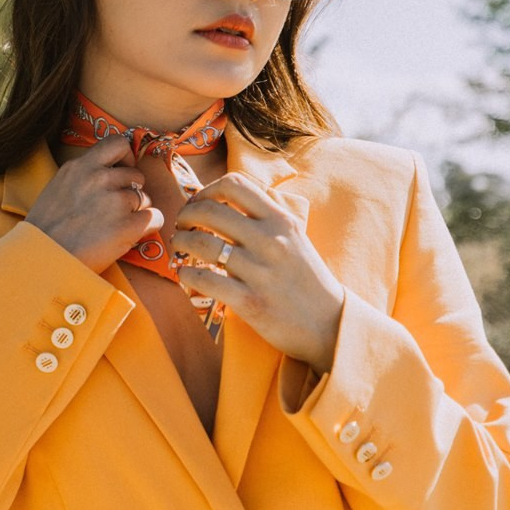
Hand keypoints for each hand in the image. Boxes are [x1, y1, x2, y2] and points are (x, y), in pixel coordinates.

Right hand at [25, 135, 161, 271]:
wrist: (43, 260)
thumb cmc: (46, 230)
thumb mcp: (57, 189)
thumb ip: (82, 178)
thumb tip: (107, 175)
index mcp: (79, 166)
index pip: (117, 143)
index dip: (126, 157)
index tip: (122, 170)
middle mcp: (99, 178)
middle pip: (135, 175)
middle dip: (131, 191)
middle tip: (116, 209)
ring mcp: (114, 200)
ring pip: (145, 198)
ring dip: (137, 211)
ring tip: (117, 226)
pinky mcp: (127, 225)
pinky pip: (156, 218)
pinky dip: (149, 227)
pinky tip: (131, 235)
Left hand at [169, 173, 346, 370]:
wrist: (330, 325)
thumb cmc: (306, 279)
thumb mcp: (294, 238)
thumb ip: (264, 219)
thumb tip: (223, 201)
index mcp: (281, 221)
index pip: (234, 184)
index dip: (206, 190)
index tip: (198, 203)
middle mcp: (270, 240)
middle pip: (209, 210)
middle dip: (185, 215)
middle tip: (181, 225)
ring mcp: (260, 271)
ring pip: (201, 243)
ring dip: (180, 242)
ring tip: (179, 247)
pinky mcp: (250, 301)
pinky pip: (204, 278)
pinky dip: (185, 273)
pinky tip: (185, 274)